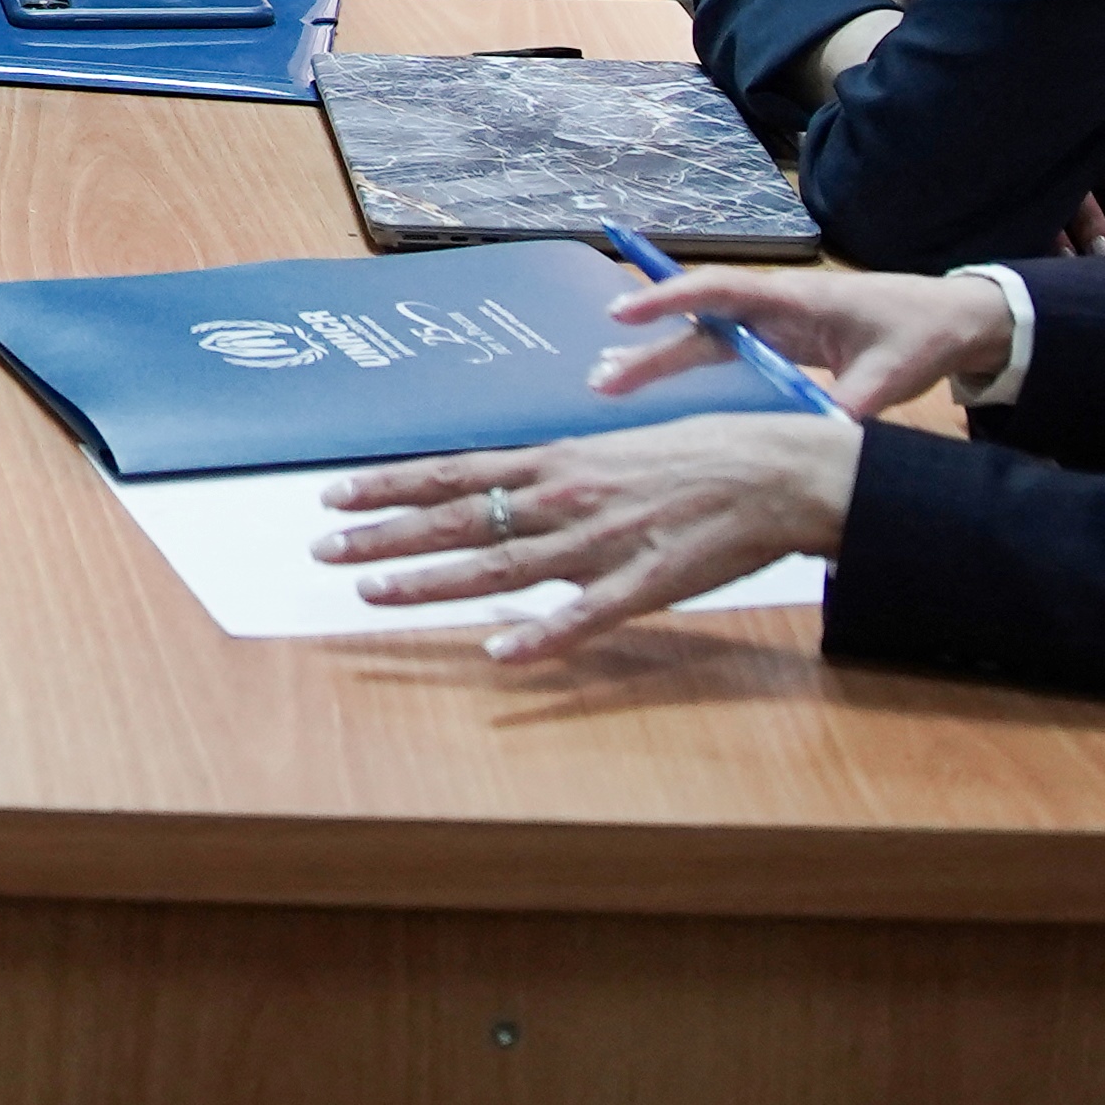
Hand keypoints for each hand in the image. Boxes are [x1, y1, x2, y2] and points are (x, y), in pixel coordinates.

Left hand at [310, 413, 861, 661]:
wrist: (780, 471)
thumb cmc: (700, 455)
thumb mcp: (614, 448)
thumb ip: (556, 470)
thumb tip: (500, 482)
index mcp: (559, 461)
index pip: (454, 472)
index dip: (390, 486)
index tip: (333, 495)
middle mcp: (568, 496)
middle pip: (459, 519)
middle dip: (385, 535)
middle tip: (324, 551)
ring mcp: (604, 542)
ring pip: (502, 567)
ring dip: (433, 582)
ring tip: (373, 594)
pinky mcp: (647, 583)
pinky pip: (585, 616)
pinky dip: (541, 637)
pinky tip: (498, 655)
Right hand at [584, 261, 1009, 416]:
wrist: (950, 319)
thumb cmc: (919, 333)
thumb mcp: (891, 375)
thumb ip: (851, 409)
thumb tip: (817, 445)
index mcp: (797, 301)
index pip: (722, 291)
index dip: (670, 299)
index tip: (623, 314)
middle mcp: (774, 306)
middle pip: (700, 321)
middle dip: (649, 345)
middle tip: (601, 376)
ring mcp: (774, 324)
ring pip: (704, 337)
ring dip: (659, 357)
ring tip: (609, 383)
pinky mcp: (779, 341)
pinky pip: (723, 349)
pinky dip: (686, 362)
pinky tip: (655, 386)